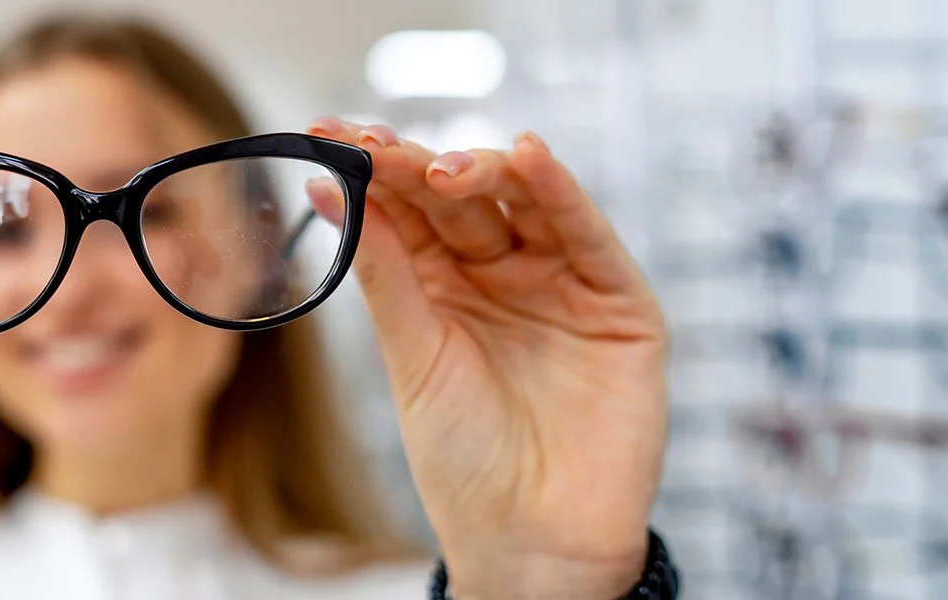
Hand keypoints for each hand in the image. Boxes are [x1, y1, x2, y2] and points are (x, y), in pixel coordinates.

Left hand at [307, 119, 667, 598]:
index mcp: (444, 285)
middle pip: (463, 198)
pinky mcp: (619, 304)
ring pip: (525, 203)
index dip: (375, 170)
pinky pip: (589, 236)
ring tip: (439, 165)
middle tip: (374, 145)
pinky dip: (562, 194)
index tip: (328, 136)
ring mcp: (562, 283)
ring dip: (484, 171)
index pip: (410, 209)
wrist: (529, 542)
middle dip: (419, 165)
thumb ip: (383, 271)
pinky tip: (529, 158)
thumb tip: (329, 189)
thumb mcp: (413, 354)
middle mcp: (503, 274)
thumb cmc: (464, 460)